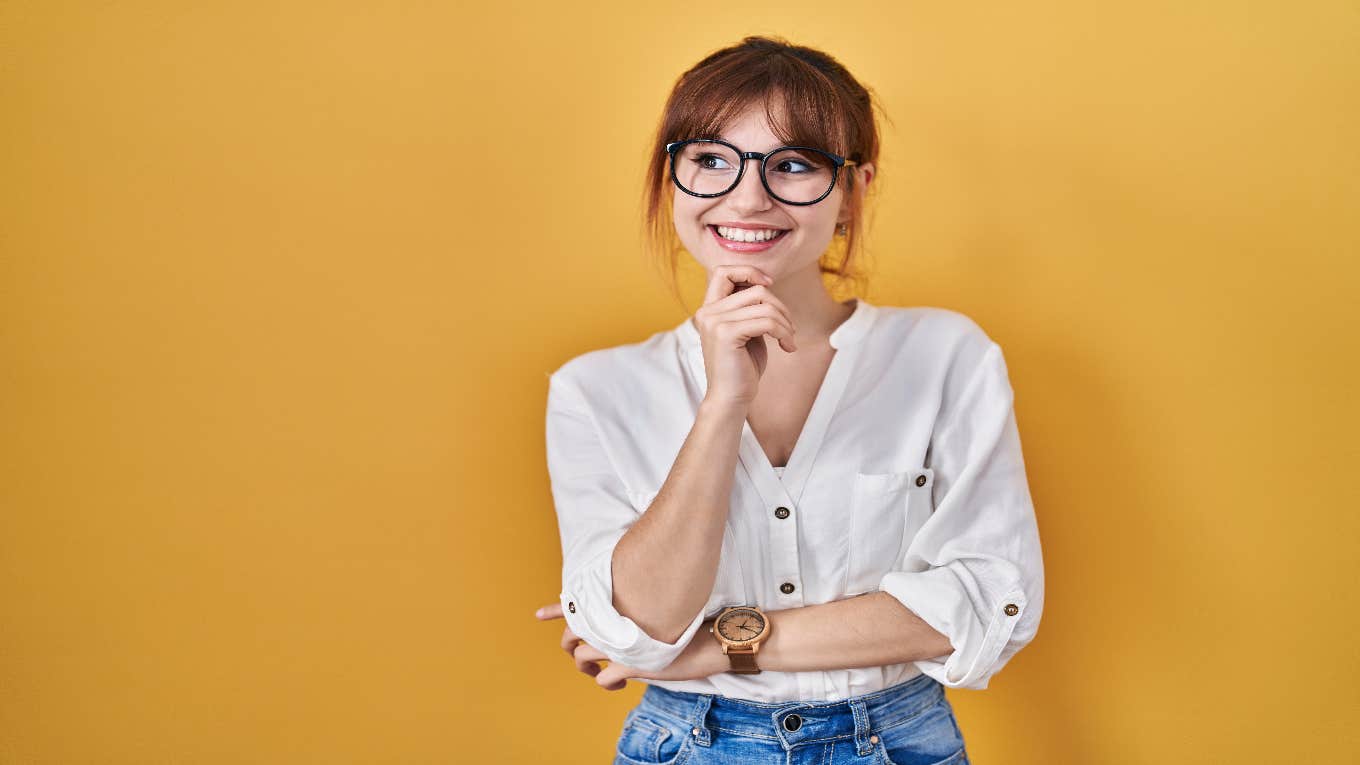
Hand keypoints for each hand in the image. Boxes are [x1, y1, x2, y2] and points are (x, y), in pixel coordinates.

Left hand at [535, 601, 726, 690]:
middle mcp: (616, 621)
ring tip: (595, 669)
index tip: (539, 613)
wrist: (713, 637)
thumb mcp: (656, 605)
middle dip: (572, 643)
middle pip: (574, 633)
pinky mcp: (632, 665)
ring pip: (582, 657)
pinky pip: (604, 678)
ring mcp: (622, 643)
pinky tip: (620, 683)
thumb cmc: (690, 617)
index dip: (556, 609)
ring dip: (585, 665)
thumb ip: (633, 607)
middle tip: (579, 650)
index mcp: (620, 603)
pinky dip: (607, 682)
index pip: (580, 604)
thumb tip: (620, 613)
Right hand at [693, 265, 797, 405]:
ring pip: (764, 305)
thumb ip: (749, 308)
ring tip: (788, 339)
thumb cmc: (742, 367)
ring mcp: (714, 322)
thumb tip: (766, 285)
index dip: (749, 272)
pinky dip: (784, 332)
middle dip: (780, 307)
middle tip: (788, 328)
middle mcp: (707, 312)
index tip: (769, 286)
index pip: (724, 271)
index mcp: (709, 309)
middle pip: (756, 290)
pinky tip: (787, 346)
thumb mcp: (746, 331)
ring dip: (785, 322)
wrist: (730, 398)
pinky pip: (767, 321)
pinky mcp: (726, 334)